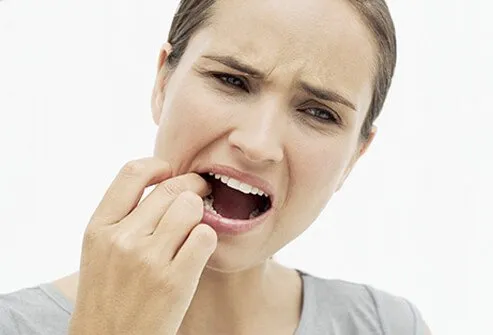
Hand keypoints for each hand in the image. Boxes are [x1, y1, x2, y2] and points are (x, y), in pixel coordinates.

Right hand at [68, 157, 217, 334]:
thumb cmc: (110, 295)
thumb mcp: (100, 251)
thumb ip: (124, 217)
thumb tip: (166, 182)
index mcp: (98, 228)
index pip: (132, 173)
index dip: (159, 166)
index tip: (170, 173)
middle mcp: (121, 239)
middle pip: (172, 188)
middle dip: (192, 186)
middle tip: (201, 193)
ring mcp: (148, 259)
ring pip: (191, 207)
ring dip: (200, 213)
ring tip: (194, 226)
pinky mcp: (175, 280)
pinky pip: (205, 236)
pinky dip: (207, 238)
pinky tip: (198, 249)